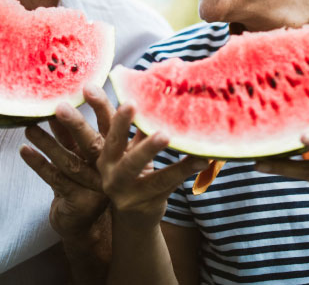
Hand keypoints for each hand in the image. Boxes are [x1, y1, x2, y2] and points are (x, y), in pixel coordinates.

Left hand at [20, 86, 112, 240]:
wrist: (89, 223)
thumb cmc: (86, 178)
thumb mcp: (88, 152)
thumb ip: (80, 130)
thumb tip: (64, 96)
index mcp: (117, 150)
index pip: (110, 124)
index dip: (101, 106)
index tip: (88, 88)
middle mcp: (109, 167)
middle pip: (92, 142)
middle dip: (75, 124)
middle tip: (59, 107)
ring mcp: (95, 185)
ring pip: (69, 161)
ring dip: (48, 143)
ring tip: (29, 126)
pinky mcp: (79, 201)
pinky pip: (55, 179)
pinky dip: (38, 164)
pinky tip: (24, 150)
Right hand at [97, 103, 206, 227]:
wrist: (134, 217)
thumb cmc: (134, 173)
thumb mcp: (130, 150)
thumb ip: (137, 127)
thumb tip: (154, 91)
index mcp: (105, 154)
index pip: (106, 129)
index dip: (111, 113)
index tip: (127, 100)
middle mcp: (110, 173)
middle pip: (119, 150)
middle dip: (132, 133)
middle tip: (157, 128)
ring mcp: (127, 192)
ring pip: (148, 174)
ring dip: (162, 156)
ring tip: (178, 141)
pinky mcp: (146, 204)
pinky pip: (168, 184)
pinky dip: (185, 171)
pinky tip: (203, 160)